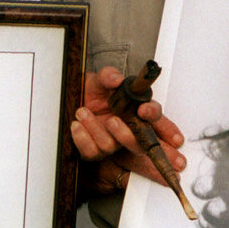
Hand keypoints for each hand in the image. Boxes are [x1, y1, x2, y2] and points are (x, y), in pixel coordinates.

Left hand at [70, 66, 184, 187]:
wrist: (72, 100)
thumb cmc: (92, 92)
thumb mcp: (98, 80)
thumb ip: (108, 76)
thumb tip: (117, 79)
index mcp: (135, 111)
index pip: (154, 117)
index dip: (156, 117)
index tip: (144, 110)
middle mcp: (127, 129)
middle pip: (139, 144)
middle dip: (127, 136)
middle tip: (112, 121)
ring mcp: (113, 142)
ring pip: (110, 144)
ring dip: (95, 128)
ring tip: (83, 112)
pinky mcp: (96, 151)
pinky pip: (92, 151)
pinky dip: (82, 137)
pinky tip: (77, 124)